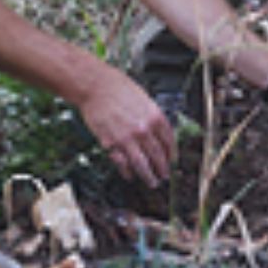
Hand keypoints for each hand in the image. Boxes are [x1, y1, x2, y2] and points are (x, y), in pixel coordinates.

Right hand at [76, 69, 175, 187]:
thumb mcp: (144, 99)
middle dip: (162, 168)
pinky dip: (127, 172)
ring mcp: (127, 138)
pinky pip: (122, 163)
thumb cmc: (118, 87)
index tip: (172, 160)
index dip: (172, 154)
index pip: (169, 141)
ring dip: (148, 176)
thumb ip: (152, 117)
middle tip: (164, 175)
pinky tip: (129, 175)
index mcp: (155, 117)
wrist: (95, 86)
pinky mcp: (111, 143)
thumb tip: (159, 132)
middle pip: (158, 156)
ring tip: (152, 182)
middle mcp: (144, 130)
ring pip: (142, 164)